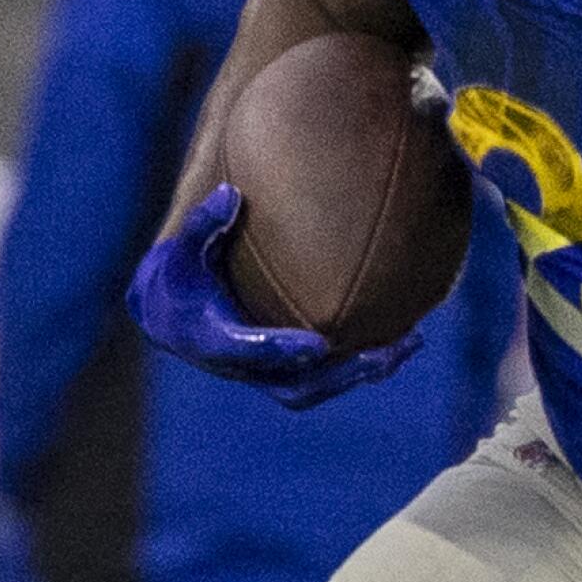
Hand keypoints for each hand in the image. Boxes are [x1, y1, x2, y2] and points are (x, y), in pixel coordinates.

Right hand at [126, 183, 421, 410]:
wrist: (172, 316)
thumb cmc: (180, 276)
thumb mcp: (182, 249)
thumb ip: (203, 224)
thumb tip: (230, 194)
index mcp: (217, 341)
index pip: (254, 351)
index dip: (284, 350)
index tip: (319, 345)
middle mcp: (247, 367)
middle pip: (299, 385)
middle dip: (343, 373)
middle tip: (384, 354)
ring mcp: (269, 374)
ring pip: (322, 386)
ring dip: (365, 370)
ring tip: (409, 345)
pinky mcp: (288, 371)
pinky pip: (330, 376)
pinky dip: (364, 362)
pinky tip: (402, 339)